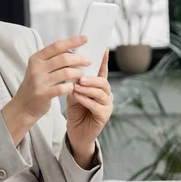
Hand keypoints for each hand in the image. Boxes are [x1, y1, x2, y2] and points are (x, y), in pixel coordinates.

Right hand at [12, 35, 90, 118]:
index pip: (57, 46)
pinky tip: (73, 87)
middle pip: (63, 58)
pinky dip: (71, 86)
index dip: (72, 41)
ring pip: (66, 73)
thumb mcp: (39, 68)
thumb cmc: (35, 85)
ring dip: (77, 73)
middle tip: (88, 61)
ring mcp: (39, 81)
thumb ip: (53, 59)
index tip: (85, 39)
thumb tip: (73, 51)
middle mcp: (36, 68)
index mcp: (36, 58)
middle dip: (79, 59)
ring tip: (82, 75)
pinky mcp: (43, 94)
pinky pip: (63, 88)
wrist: (23, 105)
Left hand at [66, 49, 112, 166]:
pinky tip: (77, 96)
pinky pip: (96, 106)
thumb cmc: (76, 110)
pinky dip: (86, 100)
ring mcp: (107, 105)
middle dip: (92, 78)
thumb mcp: (74, 92)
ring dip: (87, 89)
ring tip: (77, 85)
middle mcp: (105, 94)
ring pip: (100, 93)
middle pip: (103, 82)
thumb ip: (76, 82)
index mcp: (99, 86)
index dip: (103, 60)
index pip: (102, 71)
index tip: (103, 49)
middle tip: (80, 76)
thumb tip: (74, 69)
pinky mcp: (104, 116)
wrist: (76, 132)